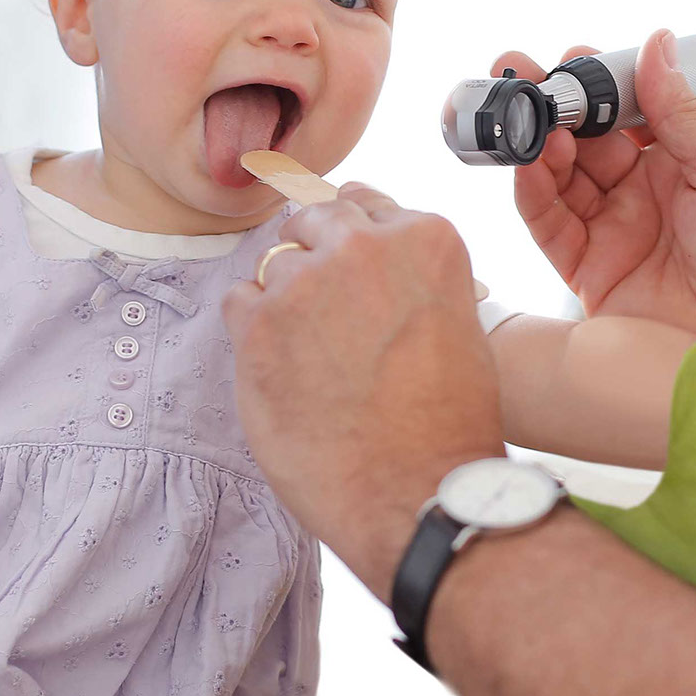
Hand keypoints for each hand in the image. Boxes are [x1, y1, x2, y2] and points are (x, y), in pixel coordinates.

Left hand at [224, 186, 505, 600]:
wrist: (415, 492)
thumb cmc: (446, 424)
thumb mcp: (456, 324)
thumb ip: (412, 277)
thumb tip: (376, 256)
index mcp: (425, 238)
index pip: (366, 204)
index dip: (351, 233)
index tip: (344, 256)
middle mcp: (362, 247)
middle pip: (315, 220)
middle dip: (315, 254)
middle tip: (321, 308)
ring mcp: (305, 283)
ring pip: (276, 264)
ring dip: (286, 301)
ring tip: (310, 358)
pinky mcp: (259, 325)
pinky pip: (239, 302)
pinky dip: (252, 330)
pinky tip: (281, 368)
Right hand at [504, 30, 695, 332]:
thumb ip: (681, 112)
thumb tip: (656, 46)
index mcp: (680, 164)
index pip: (626, 112)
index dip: (598, 83)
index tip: (576, 56)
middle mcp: (640, 194)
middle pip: (582, 139)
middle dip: (550, 105)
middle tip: (521, 74)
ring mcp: (610, 231)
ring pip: (558, 176)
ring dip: (538, 143)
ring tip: (529, 118)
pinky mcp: (585, 271)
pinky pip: (548, 224)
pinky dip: (532, 191)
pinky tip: (528, 163)